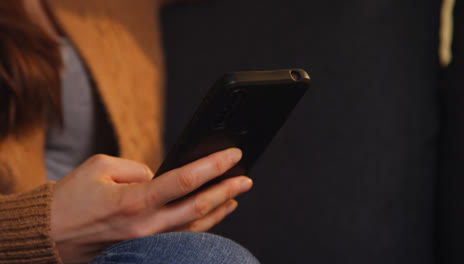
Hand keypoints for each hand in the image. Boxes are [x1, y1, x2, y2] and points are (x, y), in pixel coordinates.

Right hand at [50, 148, 251, 263]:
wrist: (49, 235)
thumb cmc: (70, 198)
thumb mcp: (100, 166)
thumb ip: (137, 169)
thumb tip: (160, 176)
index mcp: (134, 201)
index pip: (185, 181)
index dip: (213, 166)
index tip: (233, 154)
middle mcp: (145, 225)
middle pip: (198, 207)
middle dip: (227, 190)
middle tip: (246, 177)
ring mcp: (146, 239)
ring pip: (194, 226)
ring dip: (219, 208)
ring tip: (237, 193)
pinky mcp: (143, 245)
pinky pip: (181, 234)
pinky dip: (202, 222)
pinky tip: (213, 212)